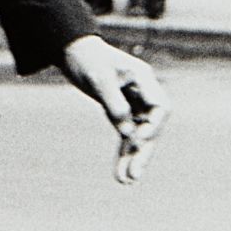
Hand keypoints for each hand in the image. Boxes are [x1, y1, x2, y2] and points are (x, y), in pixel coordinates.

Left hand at [60, 34, 169, 185]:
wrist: (71, 49)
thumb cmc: (86, 58)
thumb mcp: (98, 79)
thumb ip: (115, 104)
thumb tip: (128, 133)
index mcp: (143, 78)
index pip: (160, 107)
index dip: (153, 126)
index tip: (137, 139)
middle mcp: (142, 92)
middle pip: (151, 126)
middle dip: (143, 151)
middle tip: (134, 175)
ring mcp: (132, 103)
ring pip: (138, 135)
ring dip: (132, 157)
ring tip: (126, 181)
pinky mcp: (119, 111)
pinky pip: (125, 135)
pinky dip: (122, 152)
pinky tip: (120, 173)